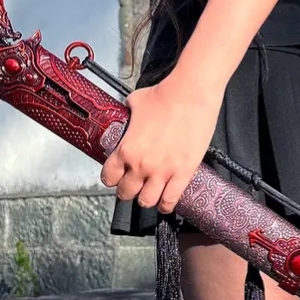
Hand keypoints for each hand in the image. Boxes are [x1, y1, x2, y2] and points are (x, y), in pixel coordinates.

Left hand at [101, 75, 221, 214]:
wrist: (190, 95)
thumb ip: (128, 114)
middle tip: (133, 186)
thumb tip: (128, 112)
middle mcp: (141, 165)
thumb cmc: (164, 95)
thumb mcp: (135, 102)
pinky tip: (165, 203)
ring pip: (147, 201)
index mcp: (126, 149)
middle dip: (128, 191)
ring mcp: (163, 172)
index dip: (111, 178)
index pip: (108, 177)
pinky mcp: (183, 173)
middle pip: (126, 193)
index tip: (116, 177)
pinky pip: (170, 200)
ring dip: (147, 199)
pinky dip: (166, 205)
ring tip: (150, 194)